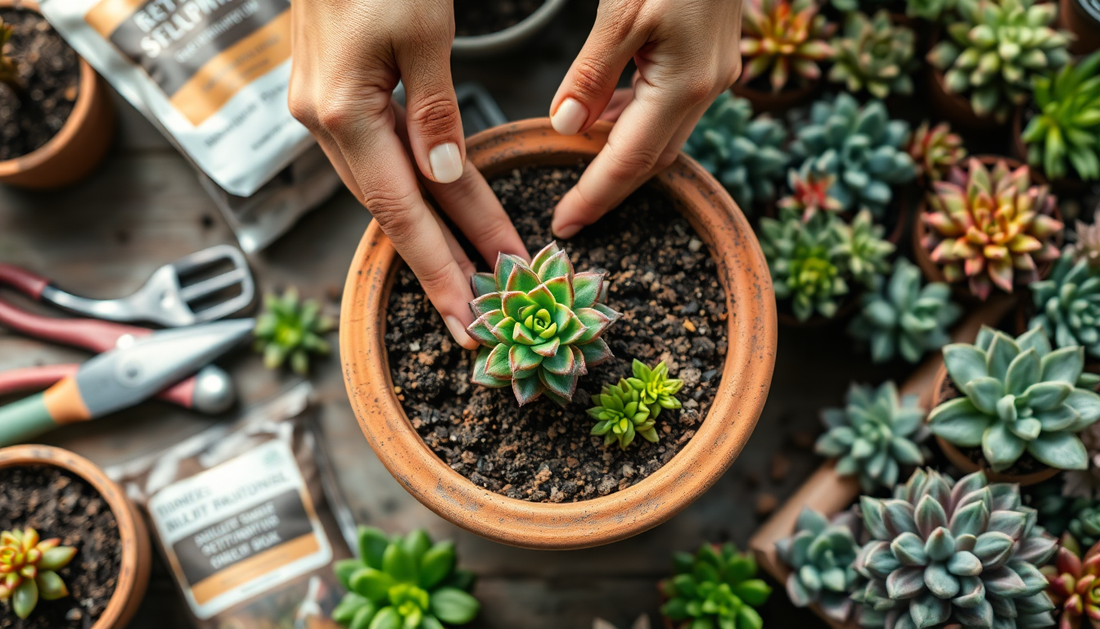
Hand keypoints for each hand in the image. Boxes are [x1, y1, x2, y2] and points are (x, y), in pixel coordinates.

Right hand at [288, 0, 527, 348]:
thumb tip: (446, 181)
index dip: (440, 264)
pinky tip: (444, 212)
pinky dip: (414, 189)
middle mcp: (319, 120)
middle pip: (391, 209)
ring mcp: (320, 108)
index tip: (475, 310)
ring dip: (432, 230)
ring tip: (476, 270)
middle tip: (482, 315)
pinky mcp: (332, 94)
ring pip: (383, 187)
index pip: (399, 209)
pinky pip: (378, 157)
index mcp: (339, 110)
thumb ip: (434, 113)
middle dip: (442, 262)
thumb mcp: (424, 32)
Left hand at [548, 0, 742, 237]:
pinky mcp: (712, 61)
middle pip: (652, 159)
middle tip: (569, 213)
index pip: (631, 160)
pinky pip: (669, 107)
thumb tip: (566, 125)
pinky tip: (606, 115)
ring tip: (578, 168)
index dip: (596, 196)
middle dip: (609, 188)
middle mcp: (707, 89)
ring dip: (622, 155)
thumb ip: (592, 72)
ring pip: (662, 135)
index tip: (565, 225)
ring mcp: (715, 76)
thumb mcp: (621, 10)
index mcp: (685, 84)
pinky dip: (635, 121)